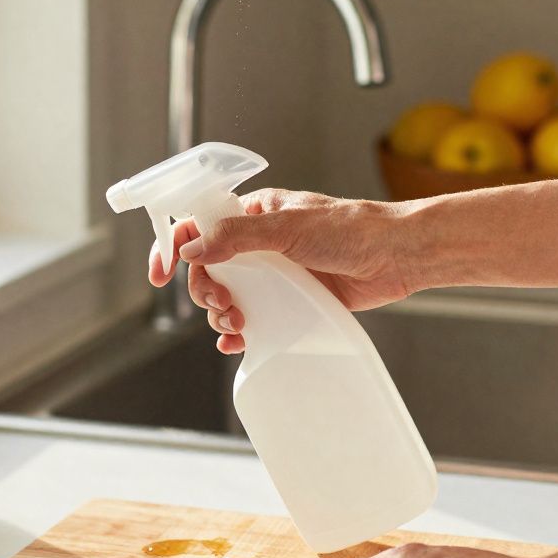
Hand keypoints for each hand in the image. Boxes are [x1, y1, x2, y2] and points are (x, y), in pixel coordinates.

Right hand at [148, 189, 418, 353]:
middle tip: (218, 303)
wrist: (397, 256)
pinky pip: (253, 319)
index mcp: (252, 215)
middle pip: (208, 269)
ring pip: (228, 296)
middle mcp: (259, 244)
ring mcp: (274, 275)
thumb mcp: (287, 227)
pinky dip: (239, 333)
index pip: (198, 227)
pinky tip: (236, 342)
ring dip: (220, 314)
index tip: (160, 273)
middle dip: (204, 290)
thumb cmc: (350, 229)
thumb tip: (190, 247)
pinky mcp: (291, 302)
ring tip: (235, 324)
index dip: (173, 248)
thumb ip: (235, 237)